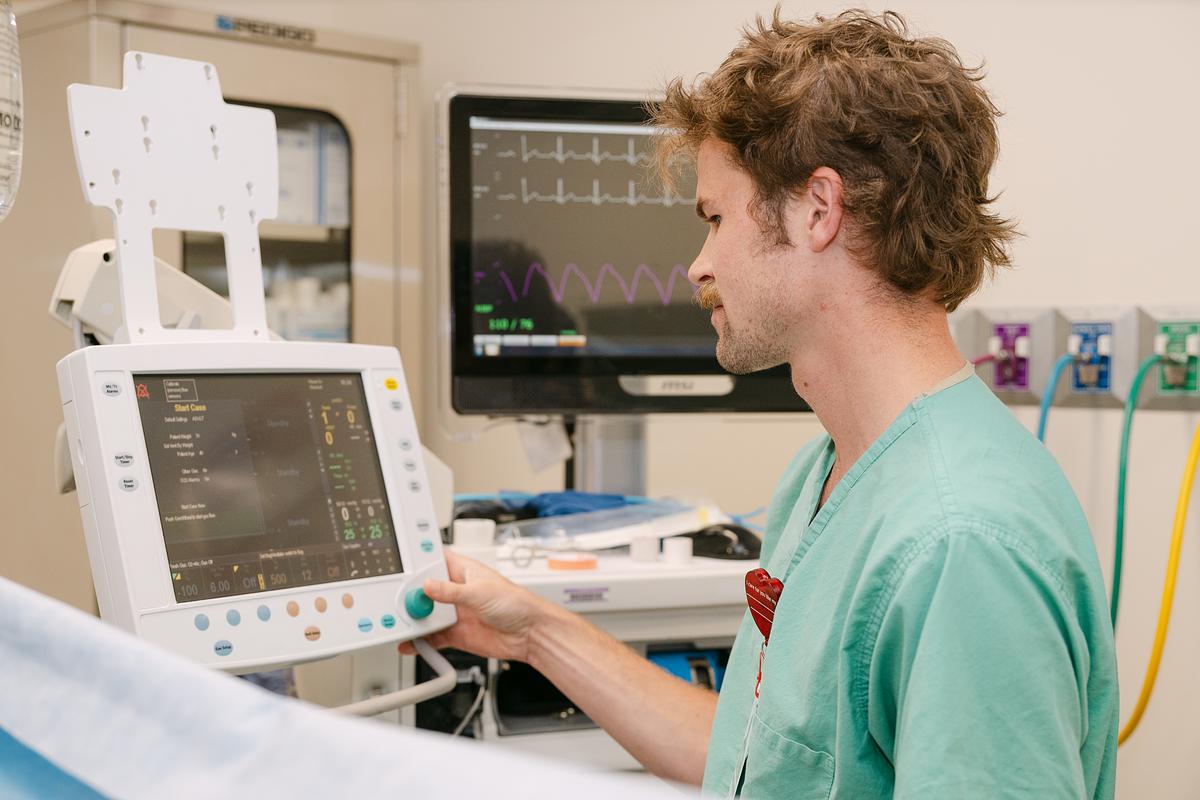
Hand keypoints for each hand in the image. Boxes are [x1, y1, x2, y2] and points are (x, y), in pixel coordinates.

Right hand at [401, 550, 552, 662]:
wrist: (529, 634)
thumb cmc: (515, 603)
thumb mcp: (479, 592)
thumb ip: (451, 591)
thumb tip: (427, 586)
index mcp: (462, 571)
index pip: (434, 562)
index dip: (418, 564)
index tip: (400, 570)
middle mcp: (456, 591)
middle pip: (424, 591)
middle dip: (410, 596)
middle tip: (395, 602)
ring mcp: (455, 613)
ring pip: (426, 615)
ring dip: (413, 620)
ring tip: (399, 623)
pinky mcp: (455, 634)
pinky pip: (432, 637)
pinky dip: (420, 641)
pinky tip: (410, 643)